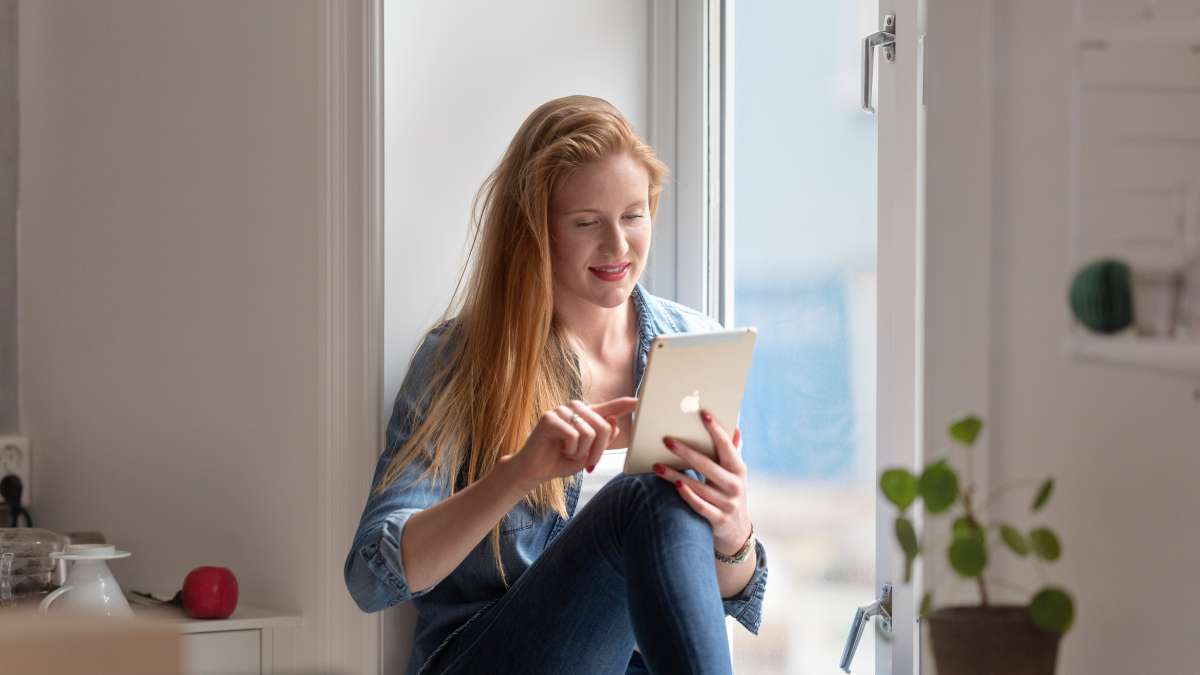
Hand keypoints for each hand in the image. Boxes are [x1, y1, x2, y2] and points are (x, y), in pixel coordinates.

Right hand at [502, 396, 638, 492]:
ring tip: (569, 453)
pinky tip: (560, 450)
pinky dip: (570, 450)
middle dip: (598, 450)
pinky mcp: (549, 418)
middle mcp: (574, 408)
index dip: (624, 404)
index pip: (608, 407)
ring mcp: (560, 410)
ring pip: (590, 432)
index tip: (639, 400)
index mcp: (585, 415)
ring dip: (582, 451)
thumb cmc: (561, 460)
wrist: (535, 471)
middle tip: (586, 461)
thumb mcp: (588, 453)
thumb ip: (602, 439)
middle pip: (603, 425)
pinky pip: (574, 436)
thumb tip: (615, 422)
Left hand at [655, 410, 752, 554]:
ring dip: (676, 475)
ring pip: (698, 486)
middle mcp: (735, 485)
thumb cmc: (730, 492)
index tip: (703, 414)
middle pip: (707, 465)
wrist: (737, 530)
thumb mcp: (734, 473)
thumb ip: (733, 451)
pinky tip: (675, 486)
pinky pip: (700, 506)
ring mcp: (727, 503)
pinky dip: (688, 495)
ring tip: (657, 465)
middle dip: (686, 451)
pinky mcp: (718, 519)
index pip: (727, 446)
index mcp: (739, 469)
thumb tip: (736, 427)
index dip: (716, 429)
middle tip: (666, 440)